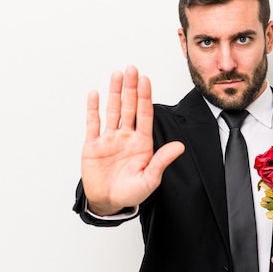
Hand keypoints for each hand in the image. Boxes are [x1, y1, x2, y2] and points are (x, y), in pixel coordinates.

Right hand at [81, 66, 184, 214]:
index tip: (146, 80)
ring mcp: (109, 139)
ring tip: (117, 75)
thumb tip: (180, 147)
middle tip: (132, 69)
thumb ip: (162, 161)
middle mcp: (126, 136)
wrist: (108, 203)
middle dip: (131, 88)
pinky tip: (95, 94)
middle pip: (129, 107)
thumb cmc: (131, 193)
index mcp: (141, 142)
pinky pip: (93, 123)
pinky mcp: (92, 145)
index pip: (144, 114)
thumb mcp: (150, 179)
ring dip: (115, 92)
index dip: (145, 97)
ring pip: (113, 110)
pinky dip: (93, 108)